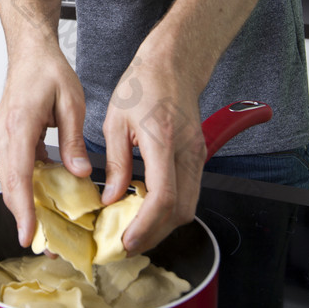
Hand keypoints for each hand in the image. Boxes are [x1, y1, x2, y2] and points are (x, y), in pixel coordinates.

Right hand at [0, 45, 89, 246]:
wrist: (29, 52)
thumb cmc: (47, 70)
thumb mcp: (71, 102)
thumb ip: (73, 140)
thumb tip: (80, 173)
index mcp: (19, 125)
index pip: (19, 176)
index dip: (24, 210)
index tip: (29, 235)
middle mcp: (4, 135)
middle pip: (10, 186)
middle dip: (25, 218)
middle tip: (45, 244)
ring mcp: (2, 137)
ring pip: (11, 181)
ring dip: (25, 206)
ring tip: (46, 230)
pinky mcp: (7, 139)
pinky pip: (15, 170)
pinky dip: (27, 189)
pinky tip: (44, 202)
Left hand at [102, 52, 206, 255]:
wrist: (173, 64)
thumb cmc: (143, 84)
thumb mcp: (115, 121)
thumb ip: (115, 163)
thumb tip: (110, 197)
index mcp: (162, 140)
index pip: (162, 197)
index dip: (146, 225)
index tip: (127, 240)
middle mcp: (187, 152)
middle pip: (181, 211)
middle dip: (155, 234)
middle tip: (127, 243)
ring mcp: (197, 155)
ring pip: (188, 206)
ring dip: (163, 224)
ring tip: (134, 230)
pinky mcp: (198, 156)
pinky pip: (189, 192)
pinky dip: (169, 208)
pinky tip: (147, 208)